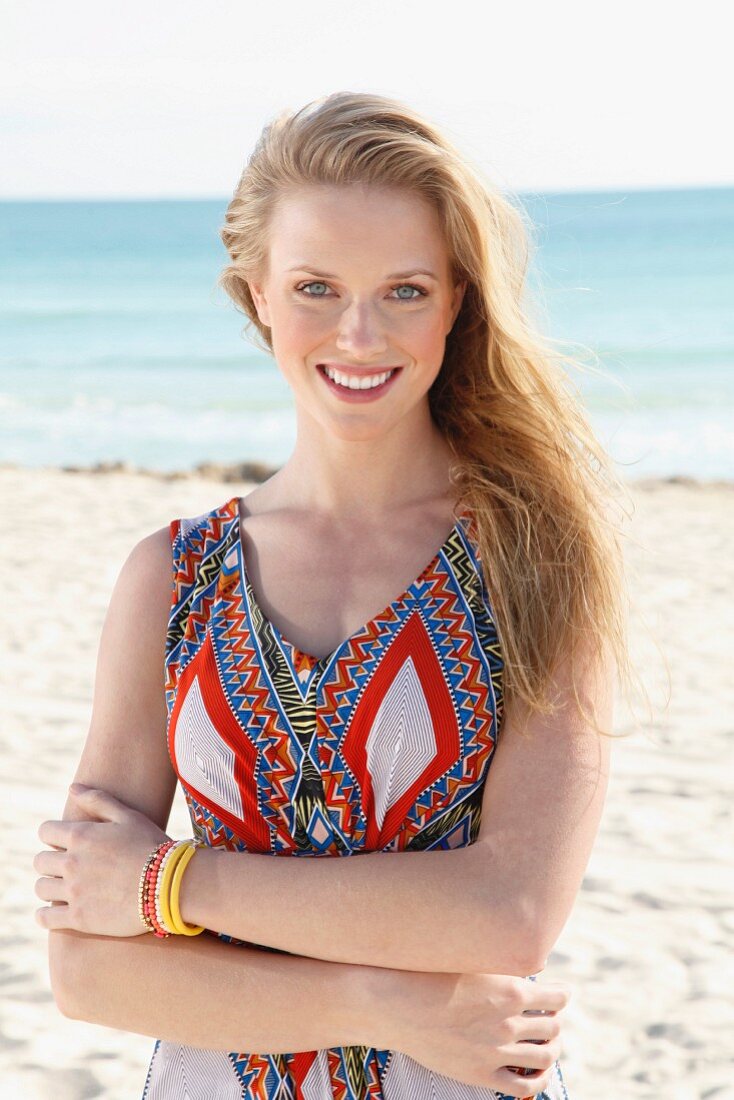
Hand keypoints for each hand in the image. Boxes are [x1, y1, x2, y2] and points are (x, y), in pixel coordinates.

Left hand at [33, 784, 169, 936]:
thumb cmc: (151, 846)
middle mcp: (71, 862)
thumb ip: (98, 800)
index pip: (45, 831)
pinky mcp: (78, 919)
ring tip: (64, 888)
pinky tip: (55, 912)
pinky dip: (45, 915)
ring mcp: (73, 891)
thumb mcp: (128, 816)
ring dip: (49, 886)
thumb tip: (72, 788)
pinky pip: (45, 918)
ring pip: (41, 888)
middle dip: (51, 861)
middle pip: (40, 861)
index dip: (53, 835)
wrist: (169, 885)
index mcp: (81, 835)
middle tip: (67, 867)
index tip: (64, 842)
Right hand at [379, 969, 569, 1097]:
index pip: (557, 998)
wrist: (398, 1005)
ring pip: (544, 1056)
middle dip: (555, 1021)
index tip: (560, 994)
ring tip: (548, 1043)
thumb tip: (538, 966)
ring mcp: (495, 1051)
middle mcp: (508, 1023)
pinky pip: (523, 1086)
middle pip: (553, 1027)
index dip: (563, 996)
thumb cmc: (432, 975)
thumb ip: (505, 967)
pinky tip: (537, 1072)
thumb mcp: (473, 962)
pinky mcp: (481, 1074)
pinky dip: (538, 1081)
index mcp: (510, 991)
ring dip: (552, 1049)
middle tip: (550, 1018)